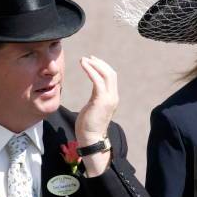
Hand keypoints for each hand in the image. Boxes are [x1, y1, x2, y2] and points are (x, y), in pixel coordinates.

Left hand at [76, 56, 118, 176]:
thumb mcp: (94, 108)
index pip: (111, 78)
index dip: (103, 67)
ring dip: (94, 65)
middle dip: (99, 63)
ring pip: (105, 75)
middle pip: (111, 73)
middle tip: (88, 58)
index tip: (92, 61)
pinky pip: (97, 80)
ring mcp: (108, 98)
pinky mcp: (101, 100)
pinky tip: (83, 65)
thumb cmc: (88, 126)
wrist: (91, 139)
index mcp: (112, 98)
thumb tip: (93, 96)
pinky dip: (90, 70)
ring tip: (84, 60)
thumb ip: (96, 99)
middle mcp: (113, 97)